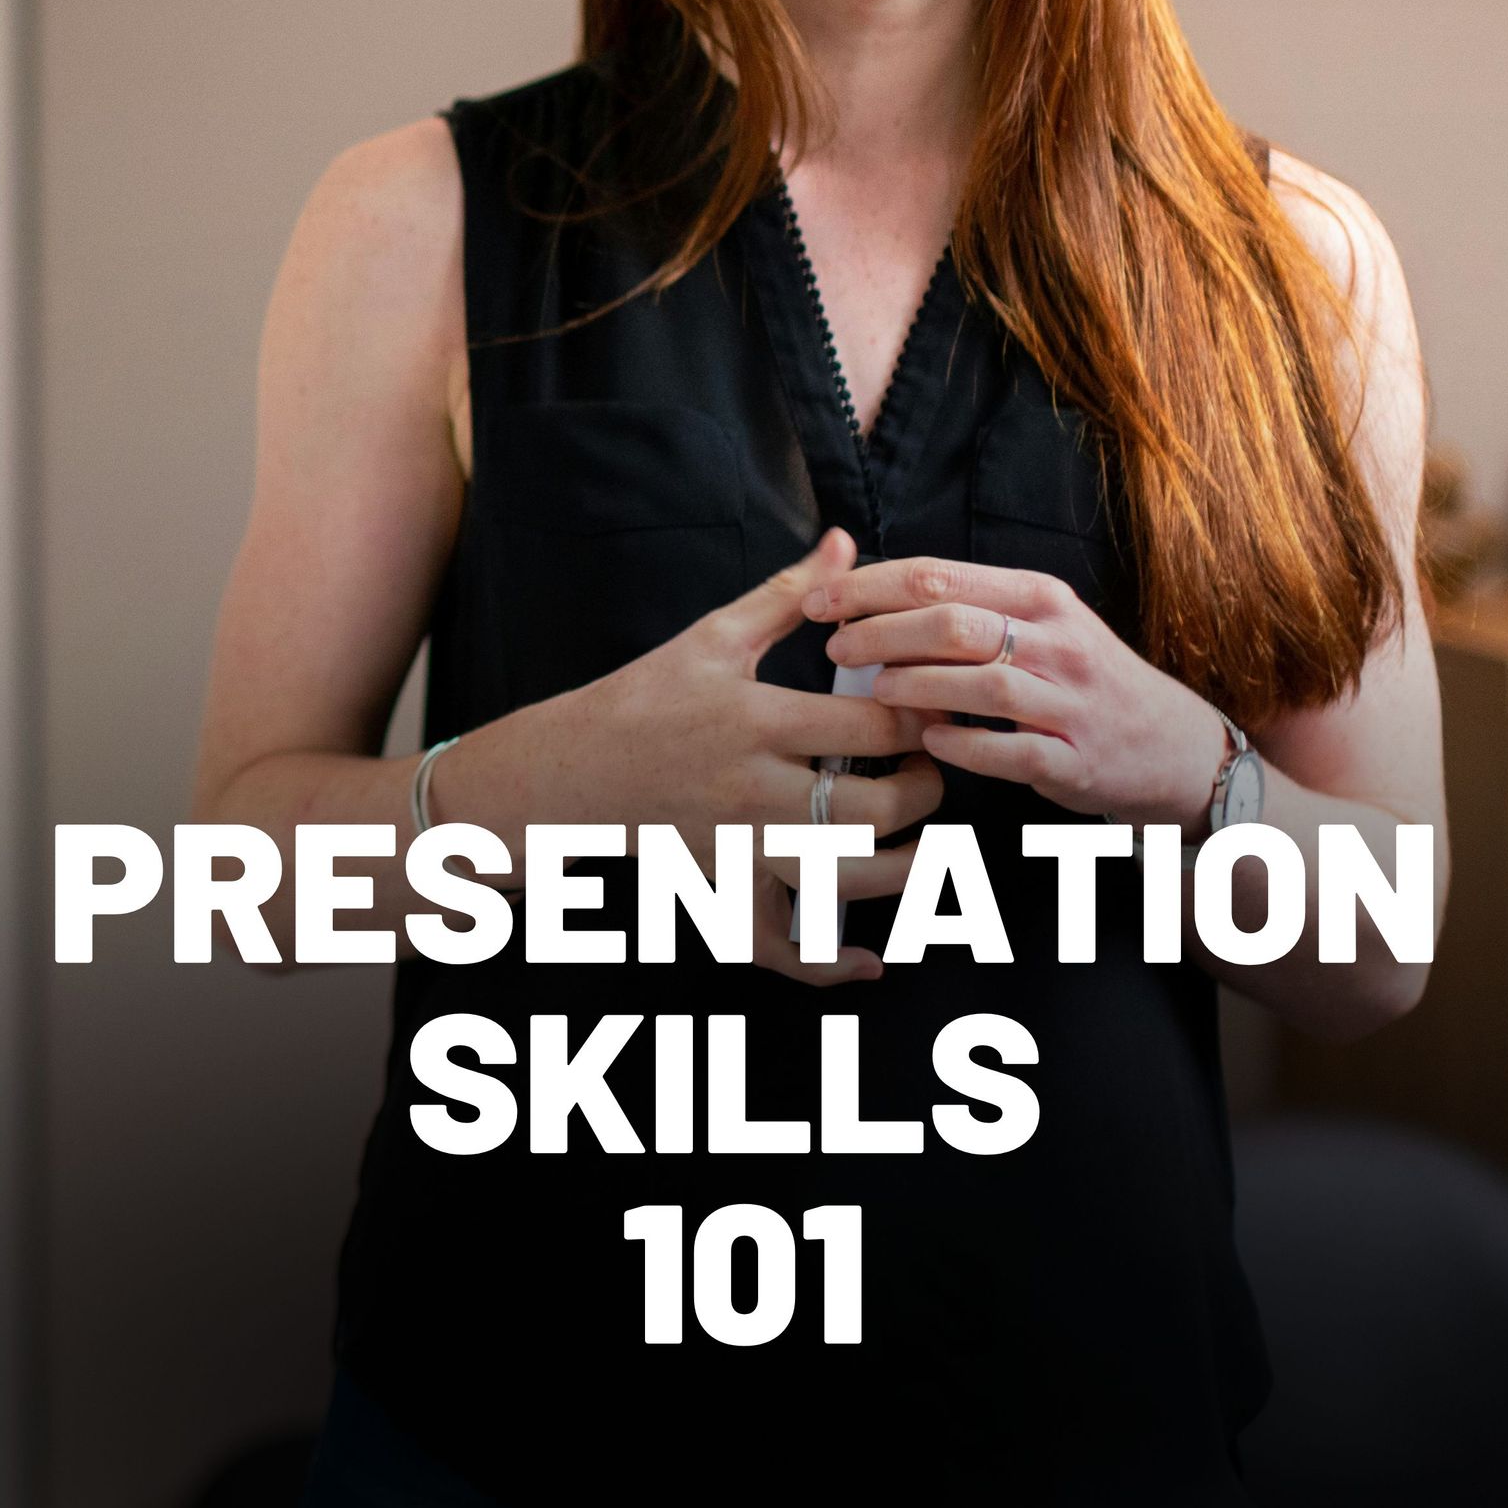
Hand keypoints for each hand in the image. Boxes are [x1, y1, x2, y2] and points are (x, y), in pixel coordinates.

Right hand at [556, 529, 944, 985]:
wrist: (568, 770)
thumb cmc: (645, 696)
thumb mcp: (713, 636)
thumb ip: (788, 594)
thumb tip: (846, 542)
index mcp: (756, 719)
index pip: (870, 727)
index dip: (922, 718)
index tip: (940, 706)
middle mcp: (752, 792)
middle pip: (872, 810)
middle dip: (924, 792)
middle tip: (935, 770)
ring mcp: (739, 851)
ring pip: (845, 881)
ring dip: (906, 872)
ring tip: (930, 846)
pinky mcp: (724, 894)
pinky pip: (783, 947)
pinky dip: (830, 965)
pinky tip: (872, 961)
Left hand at [801, 556, 1226, 835]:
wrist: (1171, 742)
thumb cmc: (1083, 678)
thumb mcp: (1042, 623)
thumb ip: (971, 608)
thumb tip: (876, 596)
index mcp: (1039, 596)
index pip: (940, 575)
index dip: (870, 584)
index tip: (820, 598)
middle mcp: (1057, 640)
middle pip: (953, 621)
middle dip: (882, 630)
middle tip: (836, 644)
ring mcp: (1070, 700)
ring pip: (981, 682)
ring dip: (916, 685)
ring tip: (873, 690)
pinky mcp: (1076, 758)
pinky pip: (1012, 749)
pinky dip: (965, 744)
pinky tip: (929, 740)